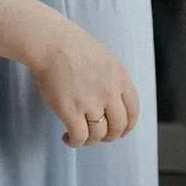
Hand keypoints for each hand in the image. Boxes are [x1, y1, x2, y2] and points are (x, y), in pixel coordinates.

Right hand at [27, 21, 140, 148]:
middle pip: (118, 126)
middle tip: (97, 136)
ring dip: (90, 141)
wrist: (52, 43)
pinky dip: (75, 142)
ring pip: (99, 135)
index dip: (127, 126)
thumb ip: (112, 80)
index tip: (120, 132)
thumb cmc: (73, 47)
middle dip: (109, 136)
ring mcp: (91, 102)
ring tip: (78, 136)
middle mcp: (110, 92)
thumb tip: (110, 101)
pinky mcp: (71, 111)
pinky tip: (66, 137)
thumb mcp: (105, 60)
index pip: (133, 111)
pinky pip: (80, 137)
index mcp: (120, 78)